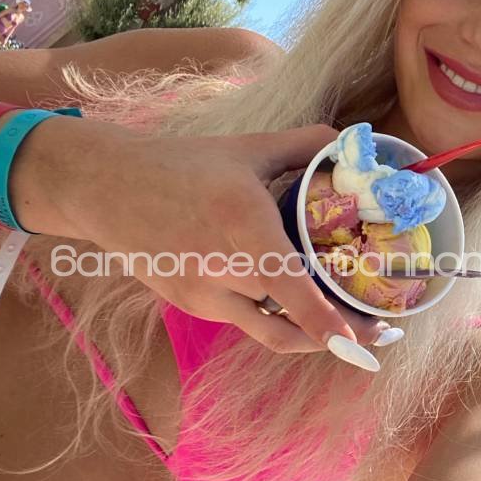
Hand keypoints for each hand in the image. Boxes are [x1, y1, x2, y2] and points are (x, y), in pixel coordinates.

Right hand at [11, 116, 389, 354]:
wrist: (104, 188)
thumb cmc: (180, 163)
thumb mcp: (246, 148)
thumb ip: (303, 146)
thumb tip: (350, 141)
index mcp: (243, 223)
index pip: (289, 285)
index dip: (325, 322)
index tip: (361, 339)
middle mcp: (221, 267)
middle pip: (288, 319)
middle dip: (336, 331)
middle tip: (376, 328)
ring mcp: (202, 293)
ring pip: (268, 330)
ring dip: (307, 334)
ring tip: (344, 329)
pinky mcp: (189, 305)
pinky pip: (243, 320)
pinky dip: (273, 316)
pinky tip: (294, 305)